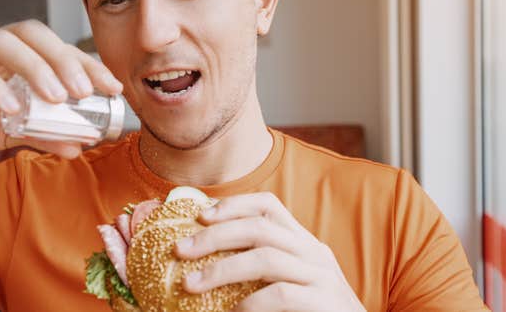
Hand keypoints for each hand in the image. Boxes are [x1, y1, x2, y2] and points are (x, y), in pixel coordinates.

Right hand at [0, 19, 122, 162]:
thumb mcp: (11, 132)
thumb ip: (44, 134)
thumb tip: (81, 145)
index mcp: (17, 56)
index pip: (58, 49)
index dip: (88, 64)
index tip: (113, 88)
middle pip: (34, 34)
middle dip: (65, 60)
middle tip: (86, 91)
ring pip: (3, 42)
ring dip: (35, 67)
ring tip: (57, 97)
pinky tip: (12, 109)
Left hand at [174, 192, 365, 311]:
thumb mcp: (287, 281)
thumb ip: (258, 269)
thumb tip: (201, 264)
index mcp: (302, 242)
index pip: (268, 205)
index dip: (232, 204)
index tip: (200, 215)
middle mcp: (314, 252)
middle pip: (260, 226)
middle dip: (215, 235)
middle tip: (180, 249)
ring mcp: (322, 276)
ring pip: (266, 256)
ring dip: (222, 269)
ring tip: (190, 284)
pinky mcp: (325, 303)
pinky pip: (282, 294)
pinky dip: (251, 303)